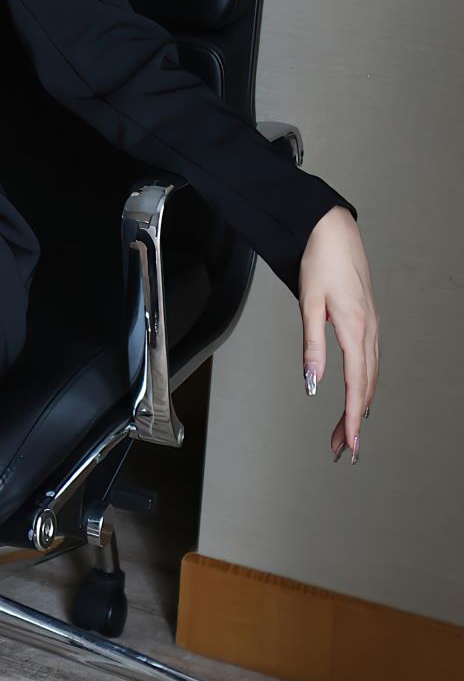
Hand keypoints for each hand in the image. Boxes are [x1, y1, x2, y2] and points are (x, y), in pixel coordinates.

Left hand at [299, 206, 378, 463]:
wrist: (333, 230)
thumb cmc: (319, 262)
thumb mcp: (309, 304)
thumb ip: (312, 346)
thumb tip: (312, 383)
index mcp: (355, 330)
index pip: (356, 386)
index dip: (352, 419)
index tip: (350, 445)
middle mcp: (368, 331)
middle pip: (365, 388)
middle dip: (354, 422)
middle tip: (342, 450)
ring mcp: (370, 326)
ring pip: (370, 377)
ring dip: (359, 407)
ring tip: (345, 432)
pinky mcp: (366, 321)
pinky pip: (370, 362)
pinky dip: (365, 386)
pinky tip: (358, 396)